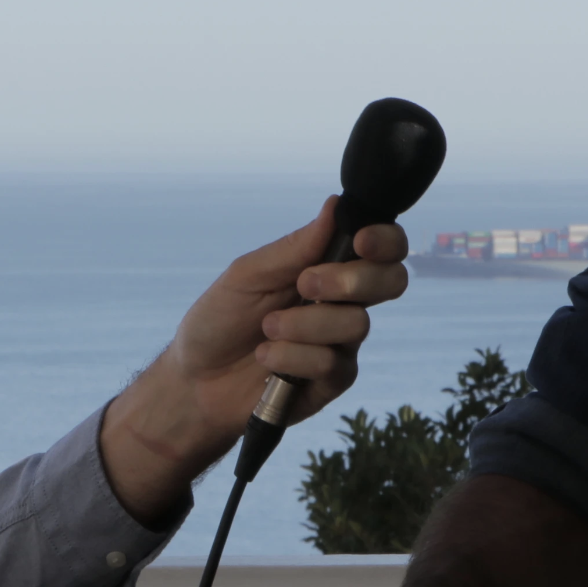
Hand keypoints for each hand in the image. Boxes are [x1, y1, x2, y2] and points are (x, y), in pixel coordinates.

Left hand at [99, 198, 407, 521]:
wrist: (195, 379)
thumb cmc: (220, 319)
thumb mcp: (248, 274)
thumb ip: (295, 247)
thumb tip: (335, 205)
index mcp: (328, 267)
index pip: (383, 248)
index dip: (385, 240)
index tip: (361, 241)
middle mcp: (343, 303)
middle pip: (391, 282)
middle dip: (350, 281)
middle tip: (304, 284)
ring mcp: (341, 343)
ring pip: (355, 324)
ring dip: (303, 324)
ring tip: (266, 329)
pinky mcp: (332, 381)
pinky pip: (330, 362)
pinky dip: (291, 357)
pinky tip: (266, 359)